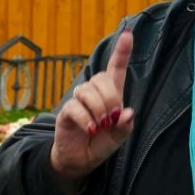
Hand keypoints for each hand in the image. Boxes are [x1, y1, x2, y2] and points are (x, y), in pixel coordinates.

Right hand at [49, 29, 135, 186]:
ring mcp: (78, 100)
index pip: (116, 68)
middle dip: (111, 98)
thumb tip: (127, 113)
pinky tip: (91, 129)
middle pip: (102, 79)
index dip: (122, 51)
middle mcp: (94, 92)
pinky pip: (75, 107)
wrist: (81, 160)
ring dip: (98, 109)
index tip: (128, 34)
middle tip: (112, 118)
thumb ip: (125, 125)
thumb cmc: (102, 142)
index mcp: (111, 93)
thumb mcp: (119, 136)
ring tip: (101, 126)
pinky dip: (86, 119)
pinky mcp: (66, 112)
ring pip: (88, 91)